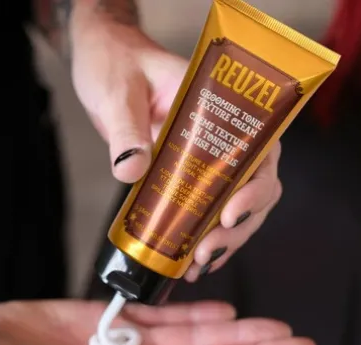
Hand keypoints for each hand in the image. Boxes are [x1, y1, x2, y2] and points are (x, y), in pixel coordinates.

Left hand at [70, 12, 281, 280]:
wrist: (103, 64)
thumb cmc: (115, 65)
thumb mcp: (118, 91)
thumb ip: (125, 127)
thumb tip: (132, 170)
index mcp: (217, 107)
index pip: (257, 147)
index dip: (255, 185)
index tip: (230, 213)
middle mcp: (218, 136)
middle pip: (253, 185)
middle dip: (239, 224)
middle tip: (208, 250)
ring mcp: (203, 158)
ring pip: (234, 202)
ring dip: (225, 238)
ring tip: (200, 263)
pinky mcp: (183, 174)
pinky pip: (204, 207)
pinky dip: (204, 235)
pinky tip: (193, 258)